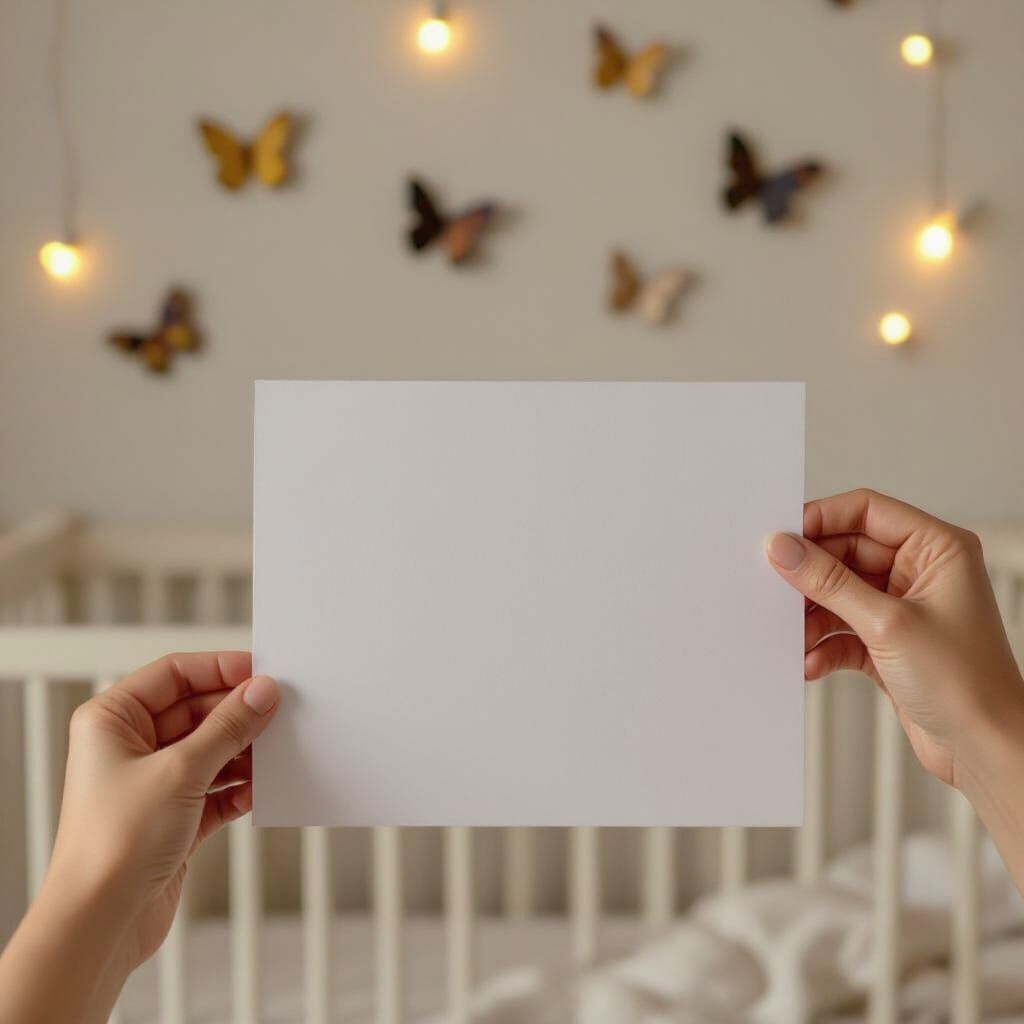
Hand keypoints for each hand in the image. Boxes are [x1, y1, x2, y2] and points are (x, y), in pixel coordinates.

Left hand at [50, 652, 278, 969]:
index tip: (262, 672)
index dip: (220, 668)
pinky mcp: (173, 816)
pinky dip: (239, 787)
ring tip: (275, 754)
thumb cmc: (114, 843)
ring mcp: (153, 781)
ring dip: (243, 752)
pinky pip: (216, 787)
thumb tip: (261, 692)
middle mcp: (129, 746)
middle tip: (279, 714)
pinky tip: (259, 790)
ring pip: (211, 749)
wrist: (101, 922)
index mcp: (112, 719)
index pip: (174, 674)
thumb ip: (228, 727)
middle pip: (197, 710)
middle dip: (238, 714)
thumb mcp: (181, 770)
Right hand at [765, 489, 1022, 789]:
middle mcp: (920, 572)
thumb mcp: (886, 623)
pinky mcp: (888, 642)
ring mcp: (903, 608)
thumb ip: (829, 582)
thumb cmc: (965, 683)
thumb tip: (785, 549)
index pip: (866, 511)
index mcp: (937, 549)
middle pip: (846, 553)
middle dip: (811, 576)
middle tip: (776, 588)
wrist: (984, 750)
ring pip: (839, 593)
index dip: (821, 519)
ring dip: (813, 615)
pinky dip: (824, 644)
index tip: (782, 537)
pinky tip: (811, 661)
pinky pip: (842, 629)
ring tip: (795, 634)